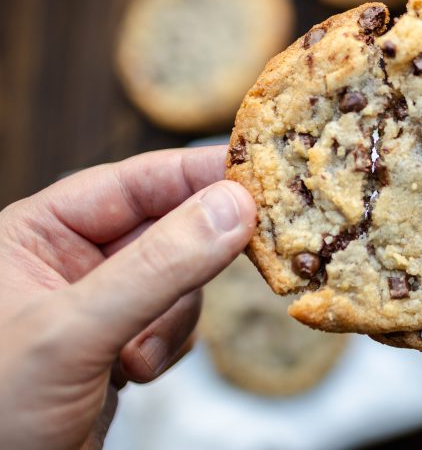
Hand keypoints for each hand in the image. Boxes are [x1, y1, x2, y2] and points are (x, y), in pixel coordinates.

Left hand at [0, 146, 255, 449]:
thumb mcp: (73, 332)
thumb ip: (157, 266)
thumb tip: (233, 207)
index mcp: (37, 232)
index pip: (134, 182)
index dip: (198, 173)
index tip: (260, 173)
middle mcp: (70, 259)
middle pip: (168, 226)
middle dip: (197, 254)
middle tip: (254, 247)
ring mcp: (100, 304)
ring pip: (180, 278)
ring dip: (174, 317)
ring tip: (137, 356)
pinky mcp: (121, 342)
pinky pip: (176, 320)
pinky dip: (172, 344)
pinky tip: (136, 371)